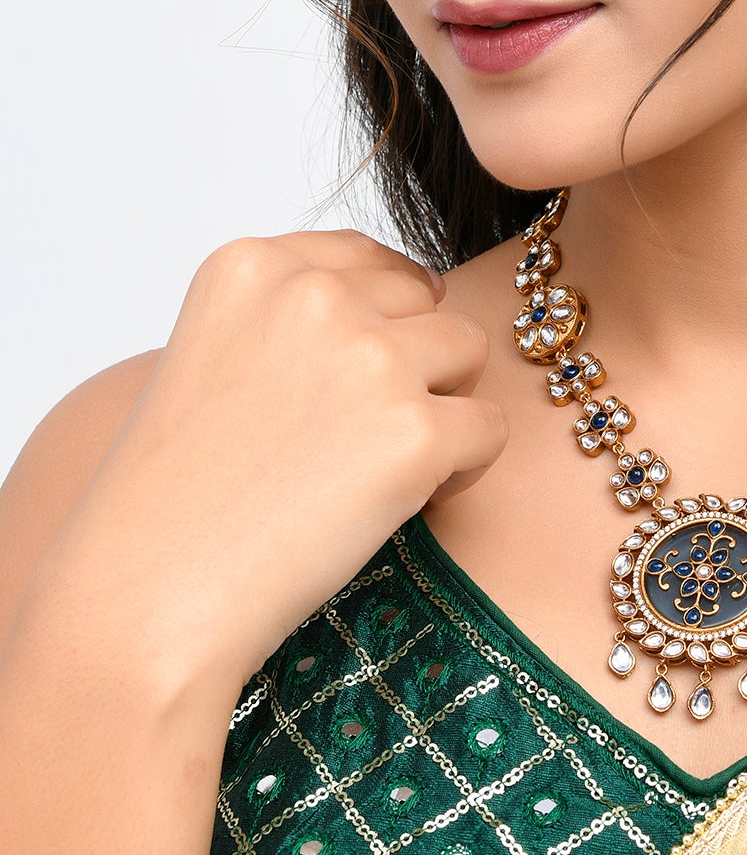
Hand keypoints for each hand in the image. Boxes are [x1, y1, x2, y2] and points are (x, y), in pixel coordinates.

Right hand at [73, 229, 504, 685]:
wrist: (148, 597)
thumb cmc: (179, 493)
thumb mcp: (217, 356)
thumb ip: (301, 313)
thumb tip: (424, 288)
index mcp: (253, 266)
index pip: (370, 258)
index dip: (381, 319)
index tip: (349, 379)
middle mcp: (313, 296)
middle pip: (426, 302)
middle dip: (413, 364)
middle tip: (351, 440)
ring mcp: (369, 359)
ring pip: (469, 352)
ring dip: (443, 407)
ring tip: (375, 467)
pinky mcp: (415, 431)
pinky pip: (489, 429)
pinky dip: (462, 469)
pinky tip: (397, 503)